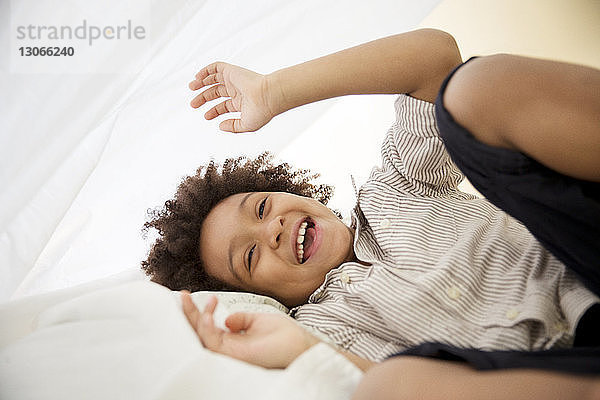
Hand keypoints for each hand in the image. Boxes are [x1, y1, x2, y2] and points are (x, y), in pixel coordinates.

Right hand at [181, 291, 318, 368]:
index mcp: (233, 340)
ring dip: (194, 317)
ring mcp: (230, 353)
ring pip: (201, 338)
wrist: (300, 344)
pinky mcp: (234, 355)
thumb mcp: (258, 320)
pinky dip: (206, 327)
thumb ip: (241, 318)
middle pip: (200, 333)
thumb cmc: (283, 336)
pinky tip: (207, 313)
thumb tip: (225, 319)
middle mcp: (228, 348)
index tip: (191, 294)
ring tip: (191, 299)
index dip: (197, 311)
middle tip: (181, 295)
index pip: (208, 327)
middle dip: (188, 314)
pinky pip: (212, 342)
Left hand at [189, 62, 278, 132]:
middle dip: (203, 98)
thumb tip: (221, 126)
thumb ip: (233, 127)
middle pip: (216, 93)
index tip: (206, 116)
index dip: (214, 111)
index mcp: (241, 102)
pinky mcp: (232, 71)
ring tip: (191, 87)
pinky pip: (216, 67)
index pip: (224, 106)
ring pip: (214, 79)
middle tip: (193, 104)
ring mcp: (234, 80)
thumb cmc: (262, 111)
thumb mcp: (246, 125)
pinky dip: (206, 70)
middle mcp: (237, 90)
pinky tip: (198, 77)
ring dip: (202, 82)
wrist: (268, 96)